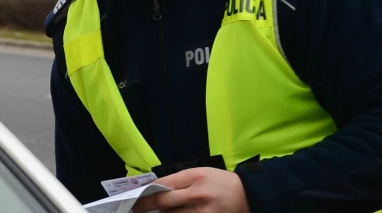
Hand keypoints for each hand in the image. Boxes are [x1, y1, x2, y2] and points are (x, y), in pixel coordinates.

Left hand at [131, 168, 248, 212]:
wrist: (248, 195)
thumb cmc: (222, 182)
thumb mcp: (202, 173)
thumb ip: (179, 180)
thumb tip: (155, 189)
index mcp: (196, 177)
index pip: (163, 186)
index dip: (145, 193)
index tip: (132, 199)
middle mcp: (197, 195)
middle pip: (163, 204)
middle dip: (146, 207)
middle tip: (135, 209)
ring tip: (159, 211)